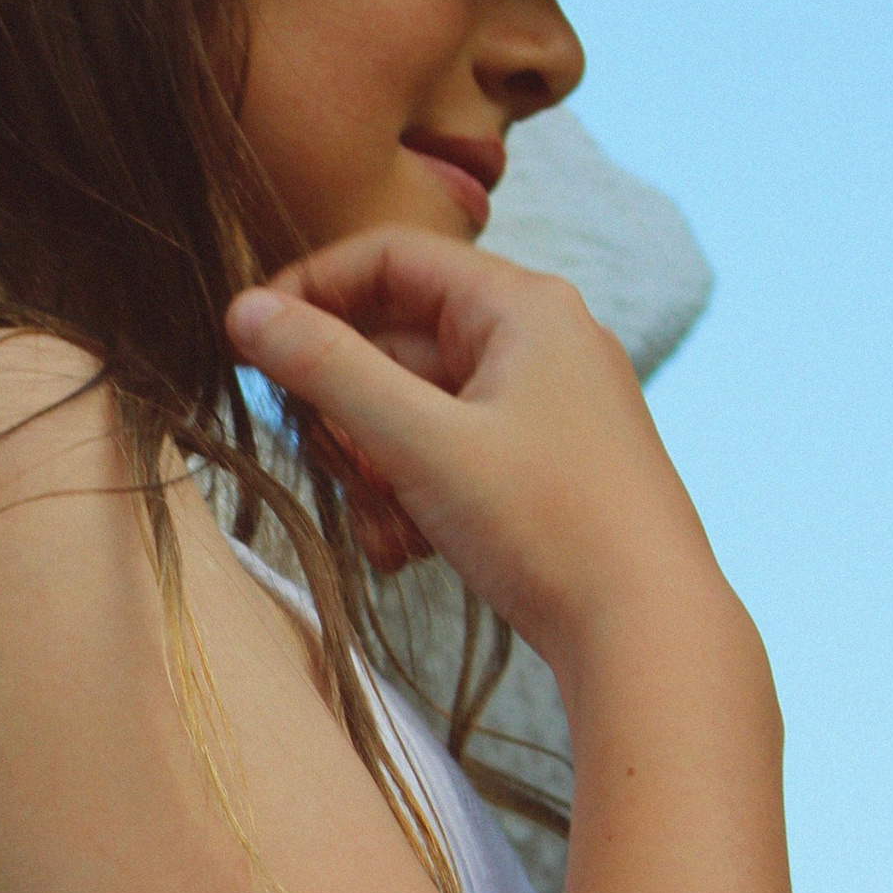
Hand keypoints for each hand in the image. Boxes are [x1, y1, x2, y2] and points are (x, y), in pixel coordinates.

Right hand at [226, 229, 712, 674]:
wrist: (649, 634)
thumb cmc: (548, 525)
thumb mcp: (420, 443)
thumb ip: (328, 370)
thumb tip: (243, 311)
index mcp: (523, 306)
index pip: (389, 258)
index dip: (309, 294)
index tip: (247, 350)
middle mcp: (540, 339)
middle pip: (394, 341)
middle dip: (348, 413)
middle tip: (336, 469)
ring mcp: (546, 403)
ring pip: (415, 407)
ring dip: (376, 467)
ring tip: (386, 528)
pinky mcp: (545, 462)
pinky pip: (449, 452)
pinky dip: (415, 493)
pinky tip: (410, 549)